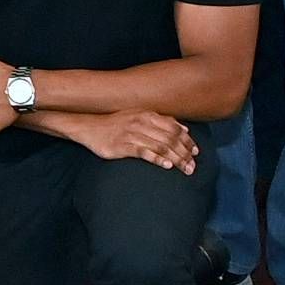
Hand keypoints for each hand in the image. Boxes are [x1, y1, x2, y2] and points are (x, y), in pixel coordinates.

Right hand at [63, 108, 202, 173]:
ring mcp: (132, 134)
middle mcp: (142, 123)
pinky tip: (166, 166)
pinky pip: (144, 152)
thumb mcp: (138, 115)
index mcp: (148, 115)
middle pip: (170, 139)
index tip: (196, 152)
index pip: (174, 128)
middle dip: (184, 153)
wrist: (89, 127)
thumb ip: (161, 121)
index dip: (187, 141)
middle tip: (193, 166)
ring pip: (161, 146)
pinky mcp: (123, 146)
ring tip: (185, 169)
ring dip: (176, 159)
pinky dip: (157, 159)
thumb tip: (184, 128)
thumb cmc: (116, 123)